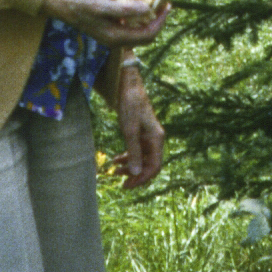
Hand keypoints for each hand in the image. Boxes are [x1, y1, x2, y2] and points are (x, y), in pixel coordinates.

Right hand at [41, 0, 170, 48]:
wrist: (61, 6)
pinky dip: (138, 17)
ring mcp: (112, 35)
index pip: (147, 35)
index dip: (160, 22)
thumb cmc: (80, 5)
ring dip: (149, 19)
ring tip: (155, 3)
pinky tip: (138, 4)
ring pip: (138, 32)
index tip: (167, 7)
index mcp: (116, 38)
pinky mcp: (109, 28)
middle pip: (145, 36)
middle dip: (157, 22)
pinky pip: (130, 26)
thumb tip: (146, 9)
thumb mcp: (103, 5)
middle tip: (164, 5)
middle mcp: (116, 40)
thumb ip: (125, 9)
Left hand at [114, 70, 164, 188]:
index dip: (142, 178)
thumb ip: (133, 152)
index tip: (128, 185)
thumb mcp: (129, 130)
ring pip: (141, 159)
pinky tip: (115, 160)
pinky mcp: (140, 134)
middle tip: (121, 184)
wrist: (128, 86)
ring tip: (114, 172)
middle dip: (135, 174)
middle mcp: (155, 139)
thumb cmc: (130, 106)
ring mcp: (148, 137)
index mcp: (157, 139)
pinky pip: (136, 151)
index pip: (155, 166)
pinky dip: (126, 157)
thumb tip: (136, 173)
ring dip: (129, 167)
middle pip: (149, 165)